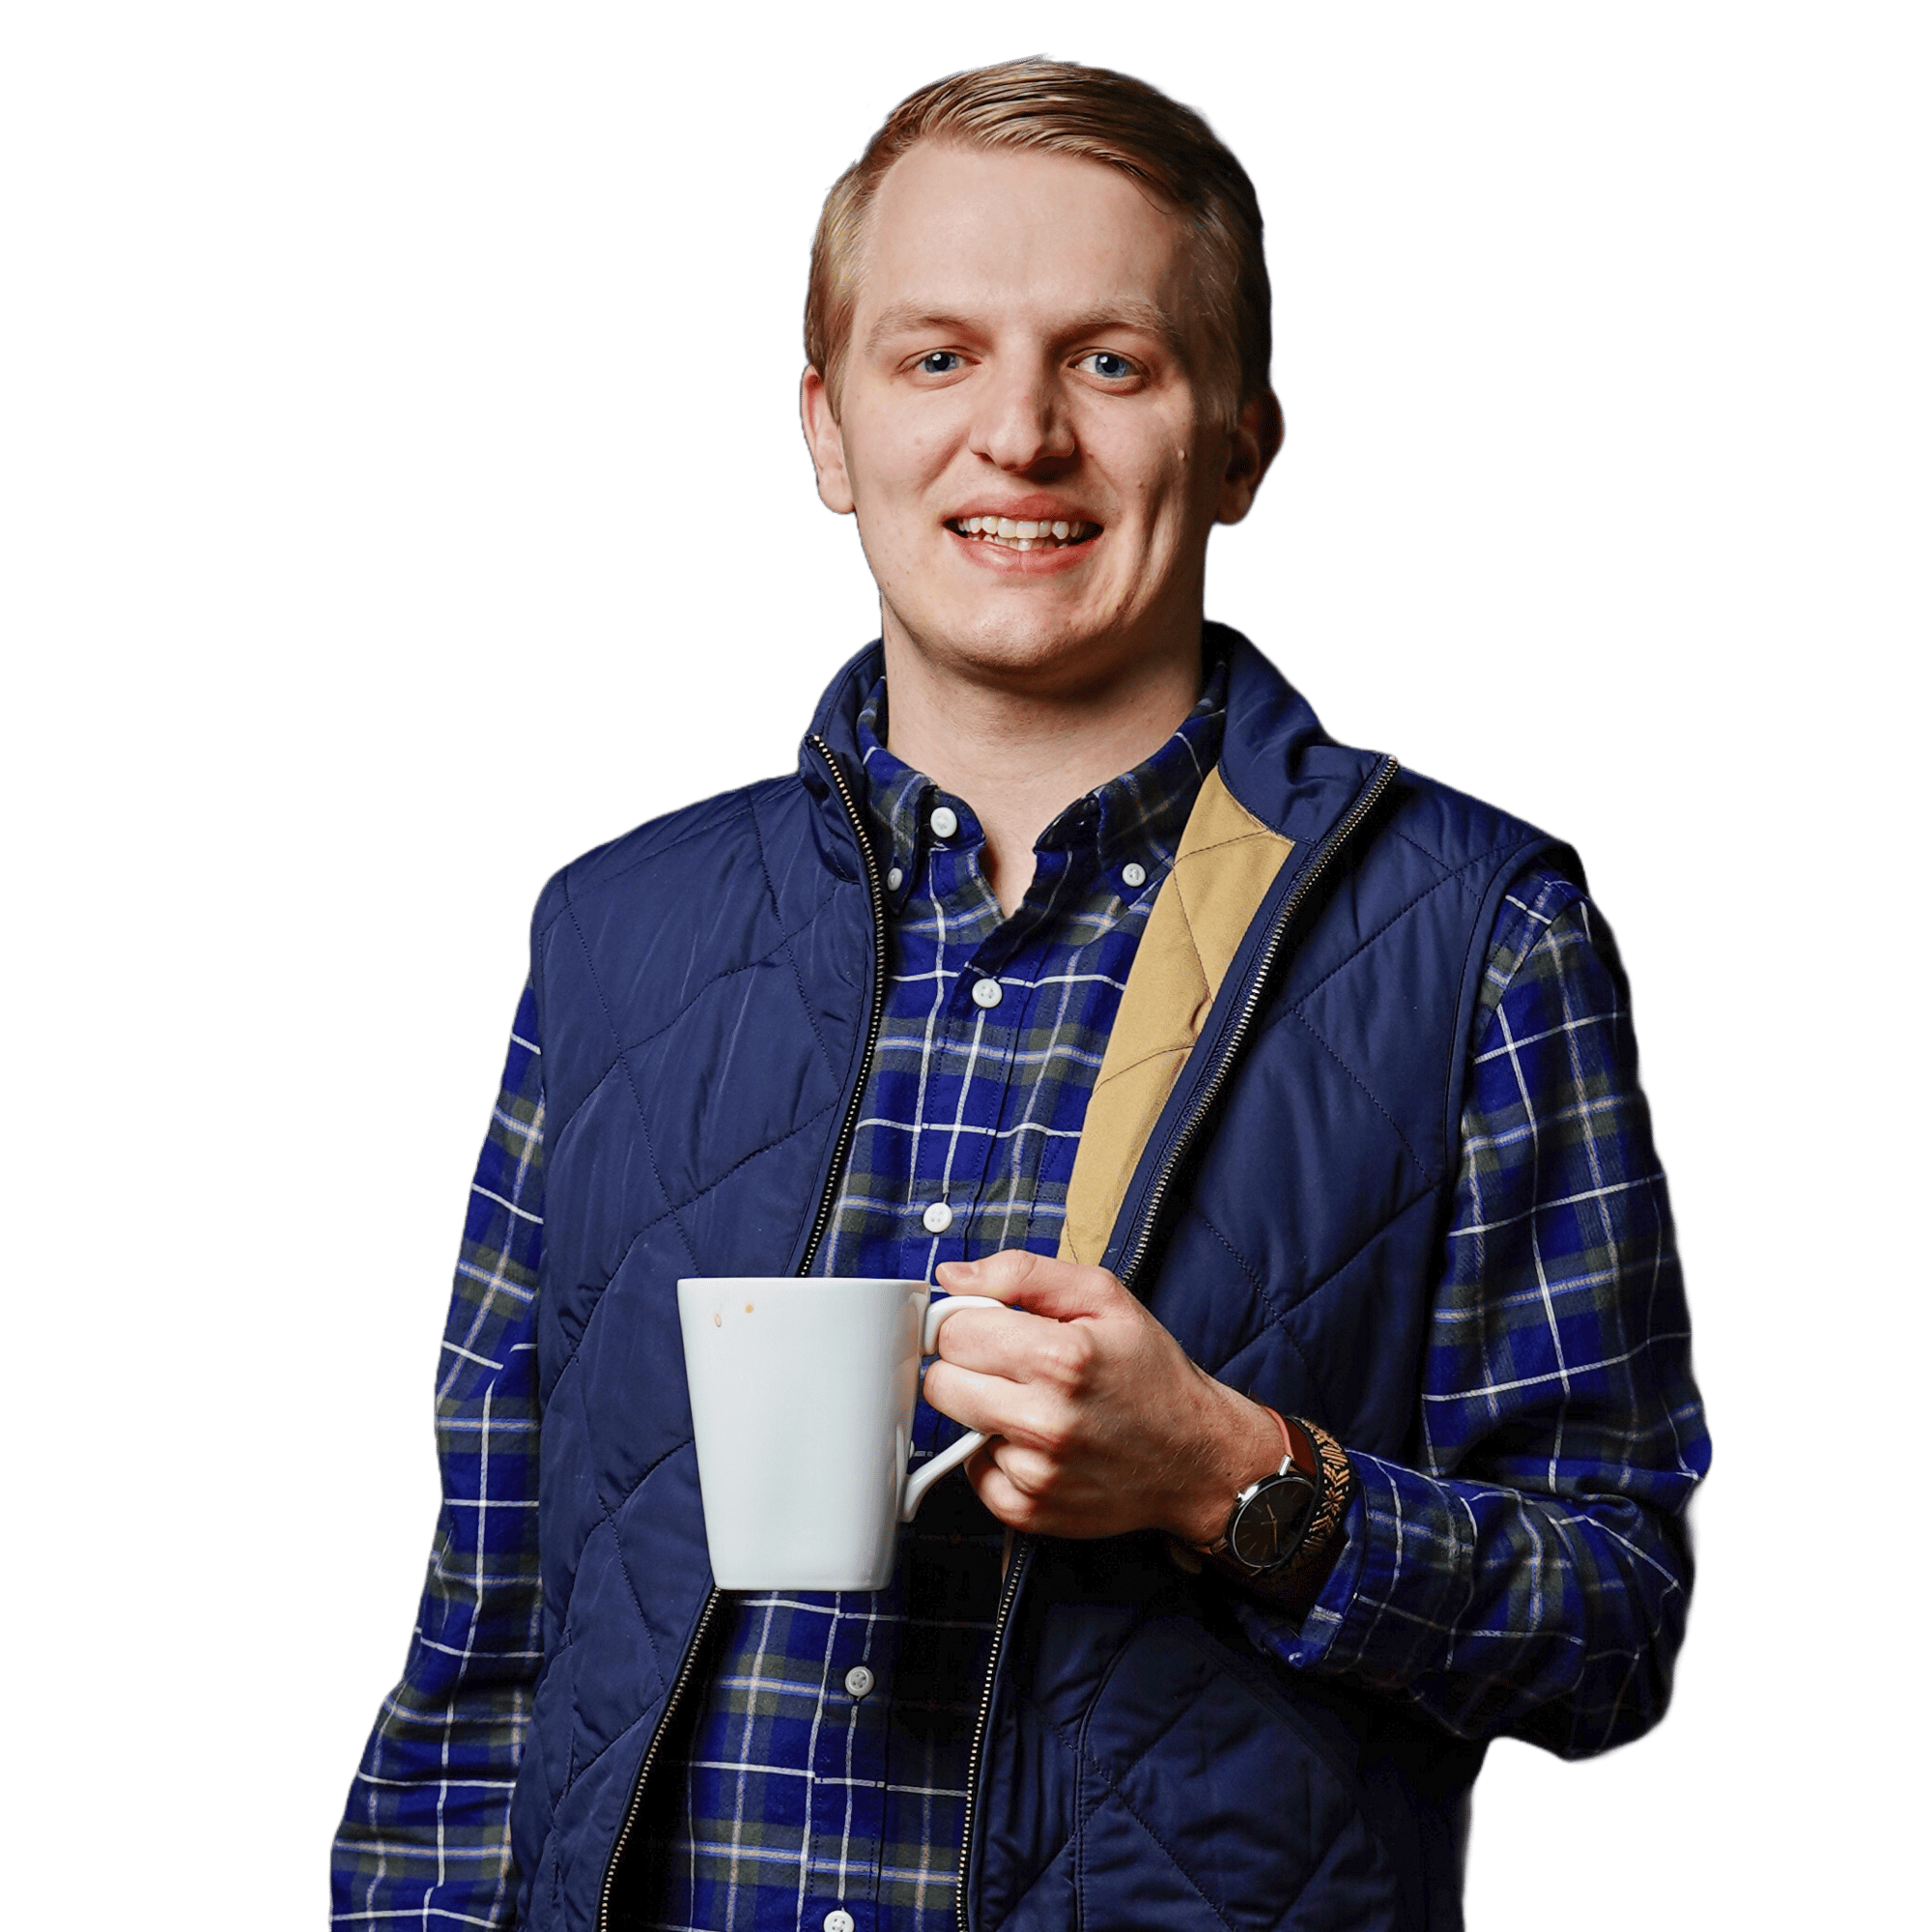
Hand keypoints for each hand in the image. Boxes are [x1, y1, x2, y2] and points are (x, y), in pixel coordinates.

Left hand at [921, 1249, 1283, 1542]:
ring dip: (984, 1413)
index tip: (988, 1327)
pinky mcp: (1028, 1513)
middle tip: (1009, 1366)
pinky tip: (1037, 1445)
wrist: (1196, 1457)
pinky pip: (974, 1474)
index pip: (953, 1332)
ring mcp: (1035, 1473)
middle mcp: (1044, 1420)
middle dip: (966, 1366)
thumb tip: (951, 1277)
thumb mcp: (1103, 1296)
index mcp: (1060, 1356)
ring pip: (955, 1428)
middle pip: (939, 1382)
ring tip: (1034, 1405)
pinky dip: (996, 1457)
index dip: (966, 1322)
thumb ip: (1021, 1273)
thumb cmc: (1150, 1372)